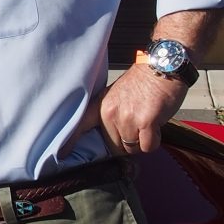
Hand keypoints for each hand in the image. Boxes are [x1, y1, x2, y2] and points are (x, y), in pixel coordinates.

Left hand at [67, 63, 187, 155]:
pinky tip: (156, 126)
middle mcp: (110, 113)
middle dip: (125, 144)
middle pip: (113, 146)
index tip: (61, 155)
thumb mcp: (115, 94)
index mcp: (100, 105)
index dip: (70, 143)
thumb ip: (109, 114)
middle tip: (136, 128)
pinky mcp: (145, 123)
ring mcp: (127, 118)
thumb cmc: (142, 82)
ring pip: (131, 148)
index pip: (80, 126)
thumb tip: (110, 137)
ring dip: (141, 142)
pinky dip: (153, 142)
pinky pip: (147, 147)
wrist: (162, 68)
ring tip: (147, 124)